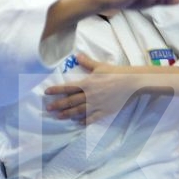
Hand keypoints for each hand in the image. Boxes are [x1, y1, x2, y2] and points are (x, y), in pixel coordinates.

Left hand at [45, 55, 178, 124]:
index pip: (68, 87)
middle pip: (70, 101)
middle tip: (48, 108)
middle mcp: (89, 95)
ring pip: (78, 111)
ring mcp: (96, 105)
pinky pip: (91, 118)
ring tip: (58, 117)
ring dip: (67, 114)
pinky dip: (83, 121)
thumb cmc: (117, 73)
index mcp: (87, 83)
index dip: (56, 90)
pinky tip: (77, 123)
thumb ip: (87, 62)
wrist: (132, 83)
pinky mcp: (104, 112)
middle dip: (58, 105)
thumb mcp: (101, 66)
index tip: (47, 93)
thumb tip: (76, 55)